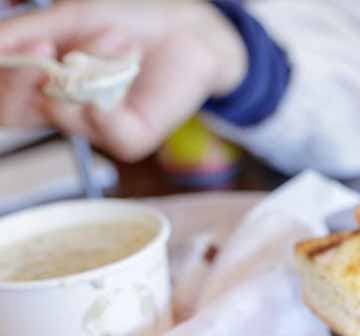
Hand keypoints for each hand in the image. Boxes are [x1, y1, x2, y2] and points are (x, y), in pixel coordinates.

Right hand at [0, 0, 246, 160]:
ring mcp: (95, 127)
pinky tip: (116, 81)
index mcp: (38, 80)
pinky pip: (107, 134)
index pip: (2, 94)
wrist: (187, 30)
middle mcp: (61, 109)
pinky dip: (105, 110)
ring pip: (62, 116)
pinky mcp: (130, 139)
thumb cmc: (129, 21)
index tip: (36, 38)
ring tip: (119, 39)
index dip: (6, 75)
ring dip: (88, 68)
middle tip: (46, 43)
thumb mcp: (70, 17)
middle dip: (23, 79)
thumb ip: (25, 32)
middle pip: (14, 114)